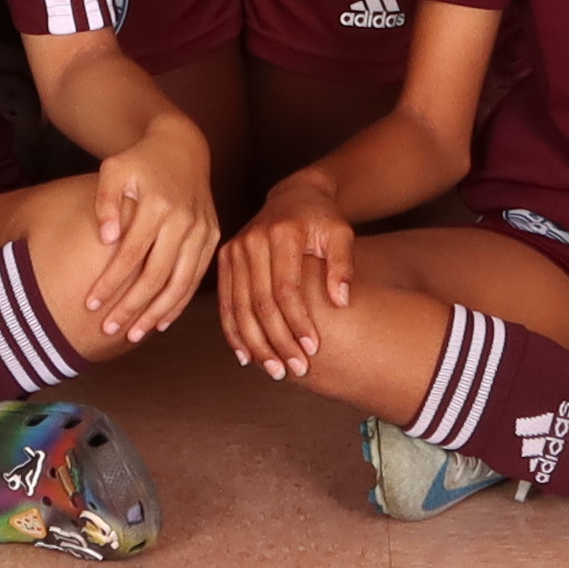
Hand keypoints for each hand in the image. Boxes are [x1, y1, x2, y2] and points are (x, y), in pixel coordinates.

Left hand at [59, 132, 221, 351]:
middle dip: (132, 307)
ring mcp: (202, 230)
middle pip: (157, 275)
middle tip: (109, 330)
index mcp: (158, 204)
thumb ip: (105, 203)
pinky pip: (197, 277)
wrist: (181, 148)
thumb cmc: (138, 162)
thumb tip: (107, 240)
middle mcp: (184, 220)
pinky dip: (179, 302)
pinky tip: (161, 322)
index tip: (90, 304)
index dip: (110, 282)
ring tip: (134, 334)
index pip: (130, 254)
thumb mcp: (112, 169)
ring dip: (157, 313)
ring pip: (181, 282)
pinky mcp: (212, 236)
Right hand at [215, 179, 360, 379]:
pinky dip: (234, 332)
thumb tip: (341, 301)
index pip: (286, 288)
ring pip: (240, 307)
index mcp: (281, 234)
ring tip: (275, 371)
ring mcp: (234, 250)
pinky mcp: (225, 259)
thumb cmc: (322, 219)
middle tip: (295, 370)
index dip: (298, 322)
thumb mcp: (341, 233)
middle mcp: (252, 242)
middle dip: (278, 340)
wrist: (293, 196)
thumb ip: (342, 265)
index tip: (313, 349)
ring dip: (256, 344)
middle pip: (261, 303)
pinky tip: (246, 356)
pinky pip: (226, 303)